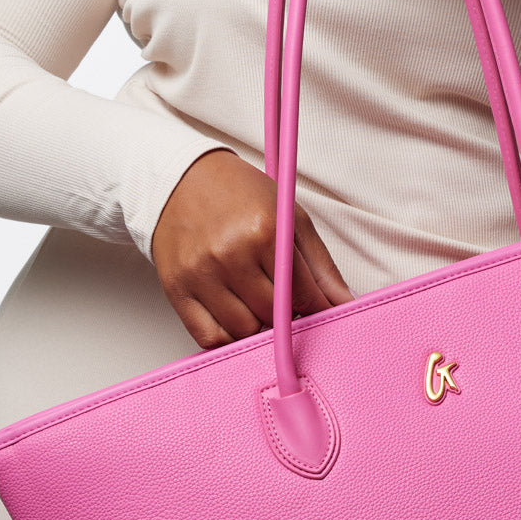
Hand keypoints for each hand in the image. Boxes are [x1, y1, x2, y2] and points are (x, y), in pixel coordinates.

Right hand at [150, 148, 356, 348]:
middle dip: (288, 318)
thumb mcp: (290, 218)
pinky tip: (236, 324)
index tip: (320, 313)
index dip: (317, 310)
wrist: (180, 179)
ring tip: (261, 309)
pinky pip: (209, 337)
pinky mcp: (177, 289)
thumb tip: (344, 304)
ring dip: (260, 330)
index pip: (303, 295)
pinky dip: (229, 340)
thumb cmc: (240, 195)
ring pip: (244, 331)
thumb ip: (321, 265)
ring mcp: (201, 274)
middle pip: (274, 316)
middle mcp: (231, 255)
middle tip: (289, 307)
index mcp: (265, 231)